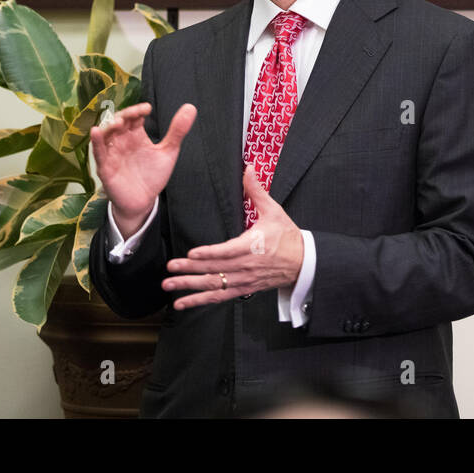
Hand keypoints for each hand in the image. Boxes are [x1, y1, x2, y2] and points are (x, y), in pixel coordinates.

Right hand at [89, 102, 195, 238]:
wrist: (144, 202)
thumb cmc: (152, 175)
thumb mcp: (168, 151)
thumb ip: (177, 131)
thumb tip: (191, 107)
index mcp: (135, 135)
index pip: (134, 117)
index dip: (138, 110)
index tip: (148, 109)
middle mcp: (122, 141)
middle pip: (119, 121)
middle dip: (126, 115)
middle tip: (136, 113)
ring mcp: (112, 153)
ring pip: (106, 134)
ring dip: (110, 126)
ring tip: (119, 122)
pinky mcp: (106, 168)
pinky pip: (98, 153)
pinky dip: (96, 142)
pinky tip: (96, 131)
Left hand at [162, 165, 304, 309]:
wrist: (303, 262)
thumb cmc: (288, 236)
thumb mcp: (274, 211)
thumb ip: (256, 190)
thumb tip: (249, 169)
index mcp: (252, 246)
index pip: (228, 251)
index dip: (210, 254)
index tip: (192, 254)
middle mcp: (245, 266)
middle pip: (215, 270)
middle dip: (189, 271)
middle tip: (170, 269)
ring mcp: (243, 280)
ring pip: (213, 286)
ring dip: (190, 288)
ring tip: (169, 286)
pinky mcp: (243, 288)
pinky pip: (219, 297)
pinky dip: (200, 301)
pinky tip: (183, 303)